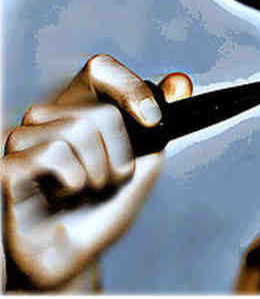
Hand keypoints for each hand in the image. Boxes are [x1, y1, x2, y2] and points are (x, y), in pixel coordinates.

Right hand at [2, 54, 191, 289]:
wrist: (77, 254)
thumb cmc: (104, 207)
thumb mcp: (146, 162)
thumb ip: (160, 122)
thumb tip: (180, 83)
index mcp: (81, 107)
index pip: (100, 68)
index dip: (128, 88)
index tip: (151, 120)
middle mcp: (50, 116)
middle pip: (100, 113)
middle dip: (120, 157)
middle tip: (109, 180)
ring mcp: (24, 138)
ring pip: (77, 130)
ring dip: (98, 172)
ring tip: (87, 189)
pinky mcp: (9, 164)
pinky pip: (54, 154)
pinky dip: (75, 181)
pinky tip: (65, 194)